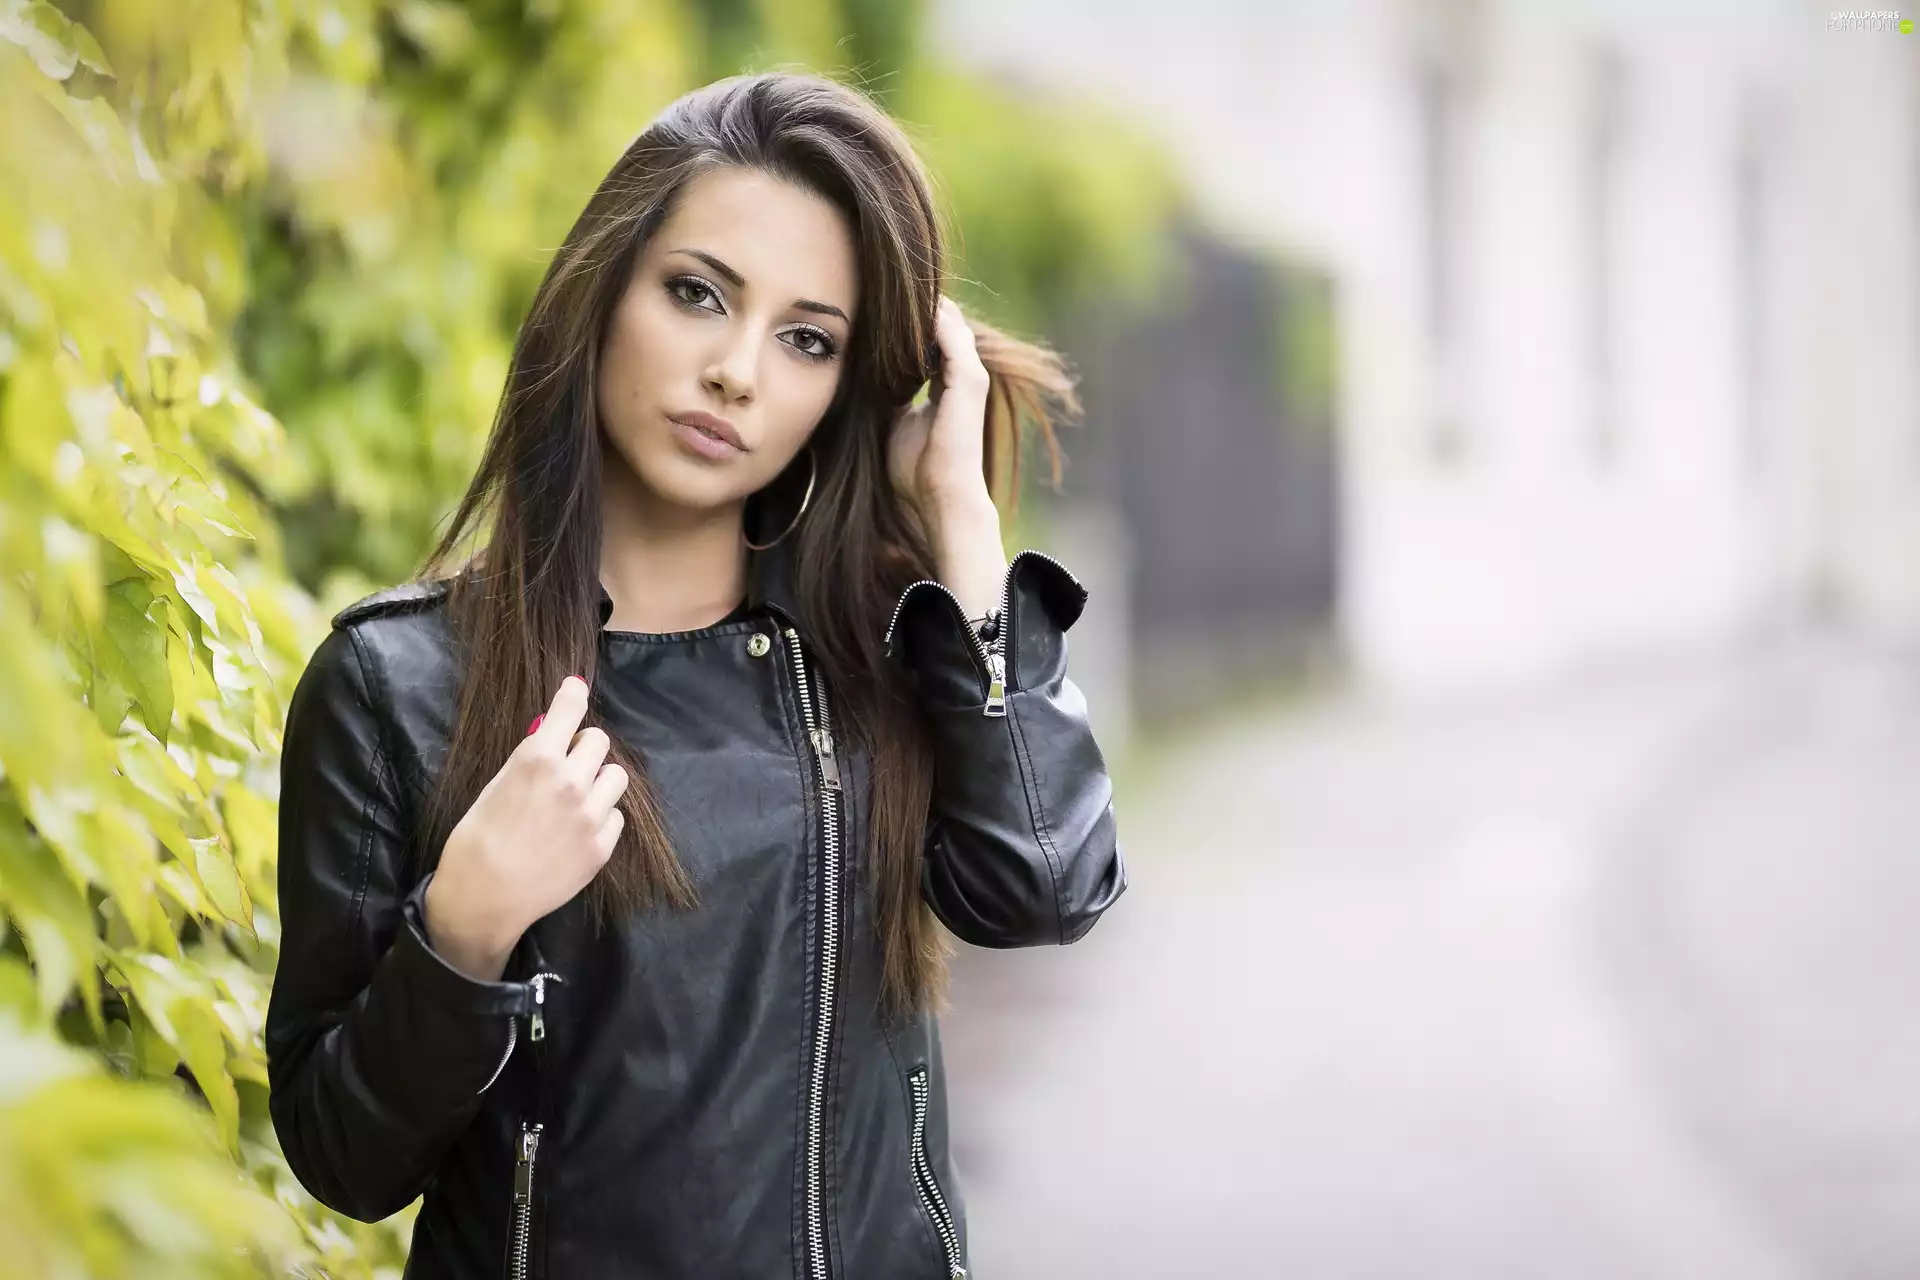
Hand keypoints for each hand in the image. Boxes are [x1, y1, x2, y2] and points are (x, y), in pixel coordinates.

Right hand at [423, 676, 625, 980]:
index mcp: (537, 759)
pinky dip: (601, 816)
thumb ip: (529, 762)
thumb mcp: (495, 786)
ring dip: (599, 780)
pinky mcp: (602, 845)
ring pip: (616, 776)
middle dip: (584, 746)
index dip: (573, 695)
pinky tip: (579, 830)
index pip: (569, 711)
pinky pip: (616, 815)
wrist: (484, 898)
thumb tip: (549, 741)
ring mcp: (591, 815)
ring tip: (578, 797)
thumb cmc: (475, 841)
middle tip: (569, 762)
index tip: (576, 688)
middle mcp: (571, 781)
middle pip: (599, 740)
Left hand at [888, 295, 994, 519]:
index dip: (908, 324)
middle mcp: (963, 377)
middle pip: (944, 325)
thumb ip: (888, 397)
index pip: (934, 341)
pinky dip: (930, 320)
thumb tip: (862, 379)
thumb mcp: (894, 423)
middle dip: (916, 308)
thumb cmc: (917, 471)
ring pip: (950, 324)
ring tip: (892, 290)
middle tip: (879, 289)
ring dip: (923, 307)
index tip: (877, 307)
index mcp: (948, 387)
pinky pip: (951, 336)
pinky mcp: (969, 381)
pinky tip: (904, 309)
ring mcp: (970, 377)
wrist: (941, 497)